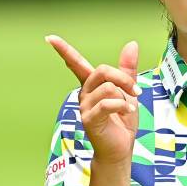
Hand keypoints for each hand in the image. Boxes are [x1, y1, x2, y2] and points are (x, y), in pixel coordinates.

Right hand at [45, 35, 141, 165]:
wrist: (121, 147)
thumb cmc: (122, 120)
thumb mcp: (128, 90)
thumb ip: (128, 68)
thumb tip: (131, 44)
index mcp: (92, 85)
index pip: (76, 63)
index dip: (64, 50)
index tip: (50, 38)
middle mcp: (84, 93)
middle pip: (101, 71)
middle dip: (123, 78)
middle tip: (136, 91)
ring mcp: (85, 107)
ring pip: (108, 88)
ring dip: (125, 97)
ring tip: (128, 109)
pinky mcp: (89, 119)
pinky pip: (107, 103)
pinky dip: (122, 106)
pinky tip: (127, 112)